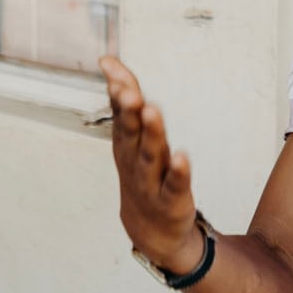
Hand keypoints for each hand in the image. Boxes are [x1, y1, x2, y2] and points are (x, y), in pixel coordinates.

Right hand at [99, 56, 202, 272]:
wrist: (151, 229)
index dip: (117, 89)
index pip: (120, 112)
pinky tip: (182, 156)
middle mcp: (135, 159)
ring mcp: (151, 180)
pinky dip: (178, 171)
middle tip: (127, 91)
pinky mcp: (172, 199)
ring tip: (152, 109)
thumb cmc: (141, 173)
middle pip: (131, 132)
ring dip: (151, 132)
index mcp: (126, 142)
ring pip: (150, 155)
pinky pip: (174, 184)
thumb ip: (124, 99)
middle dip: (129, 110)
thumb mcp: (132, 135)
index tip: (110, 66)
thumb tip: (110, 62)